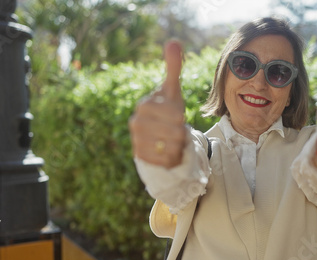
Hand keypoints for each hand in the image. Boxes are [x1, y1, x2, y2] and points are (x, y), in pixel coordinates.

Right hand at [129, 40, 186, 167]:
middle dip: (180, 132)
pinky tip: (167, 150)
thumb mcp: (172, 90)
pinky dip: (172, 157)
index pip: (174, 115)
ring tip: (171, 139)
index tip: (177, 116)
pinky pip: (166, 160)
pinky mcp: (140, 158)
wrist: (158, 134)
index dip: (180, 117)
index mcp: (144, 105)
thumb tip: (173, 41)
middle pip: (174, 132)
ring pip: (171, 146)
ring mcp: (137, 141)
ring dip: (177, 144)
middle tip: (175, 129)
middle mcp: (136, 123)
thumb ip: (173, 67)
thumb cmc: (167, 109)